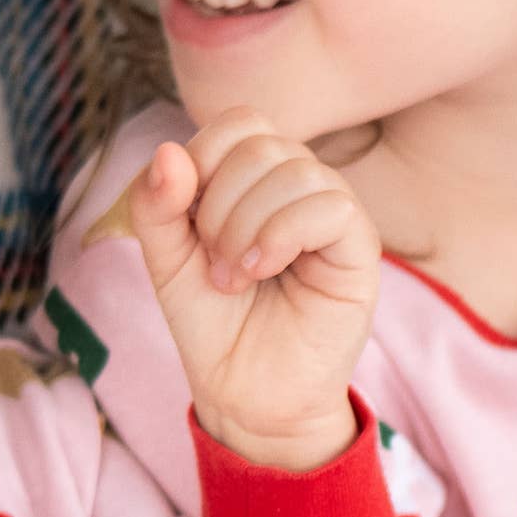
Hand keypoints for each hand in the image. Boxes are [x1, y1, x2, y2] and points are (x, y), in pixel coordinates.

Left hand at [129, 118, 379, 471]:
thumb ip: (157, 206)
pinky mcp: (359, 250)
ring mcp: (334, 215)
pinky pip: (330, 207)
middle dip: (219, 204)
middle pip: (262, 143)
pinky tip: (262, 271)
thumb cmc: (213, 324)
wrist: (244, 393)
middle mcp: (300, 187)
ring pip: (297, 171)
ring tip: (234, 277)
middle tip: (214, 263)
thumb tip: (168, 150)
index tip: (188, 222)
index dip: (204, 159)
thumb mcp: (167, 258)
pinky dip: (281, 235)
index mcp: (258, 178)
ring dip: (246, 226)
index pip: (240, 122)